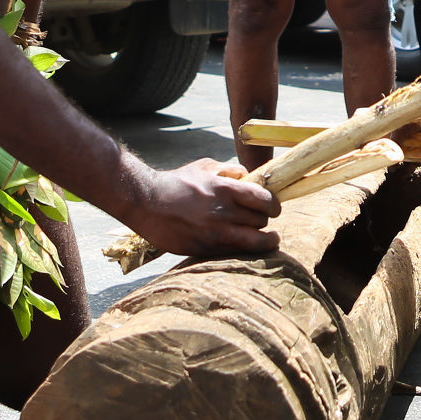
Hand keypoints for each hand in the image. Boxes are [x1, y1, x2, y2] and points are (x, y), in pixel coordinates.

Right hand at [128, 158, 279, 257]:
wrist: (146, 202)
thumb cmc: (177, 182)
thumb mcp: (205, 167)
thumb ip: (230, 170)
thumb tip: (249, 177)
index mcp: (226, 190)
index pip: (265, 201)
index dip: (274, 206)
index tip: (274, 209)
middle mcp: (223, 213)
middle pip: (261, 222)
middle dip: (265, 221)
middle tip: (262, 222)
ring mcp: (214, 233)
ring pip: (253, 243)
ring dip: (263, 241)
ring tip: (267, 240)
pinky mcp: (204, 248)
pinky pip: (234, 252)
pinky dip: (243, 250)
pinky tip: (243, 245)